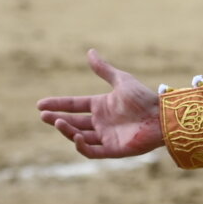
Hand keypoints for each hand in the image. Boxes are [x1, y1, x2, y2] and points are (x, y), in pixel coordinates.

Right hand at [37, 49, 164, 158]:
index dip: (58, 104)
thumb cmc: (144, 98)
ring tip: (58, 121)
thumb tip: (90, 51)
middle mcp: (102, 122)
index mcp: (102, 106)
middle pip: (74, 122)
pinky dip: (82, 146)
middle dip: (57, 119)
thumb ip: (104, 69)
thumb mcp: (121, 81)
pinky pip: (92, 152)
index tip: (40, 104)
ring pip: (79, 136)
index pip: (74, 105)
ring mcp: (106, 137)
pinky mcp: (113, 150)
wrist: (162, 116)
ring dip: (67, 130)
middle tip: (44, 115)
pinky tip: (76, 137)